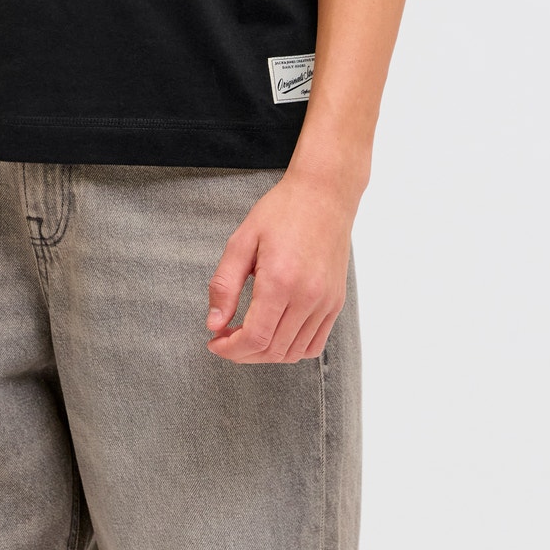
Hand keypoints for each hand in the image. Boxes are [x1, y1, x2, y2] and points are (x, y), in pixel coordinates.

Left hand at [204, 168, 354, 363]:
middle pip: (272, 350)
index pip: (255, 338)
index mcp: (280, 280)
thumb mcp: (242, 240)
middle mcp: (307, 297)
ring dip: (266, 354)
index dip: (230, 349)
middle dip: (243, 353)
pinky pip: (315, 344)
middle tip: (224, 339)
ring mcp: (325, 302)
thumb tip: (214, 324)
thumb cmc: (281, 212)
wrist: (324, 195)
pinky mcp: (335, 303)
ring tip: (247, 336)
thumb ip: (225, 285)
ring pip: (294, 353)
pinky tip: (275, 333)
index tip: (214, 342)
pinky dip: (292, 350)